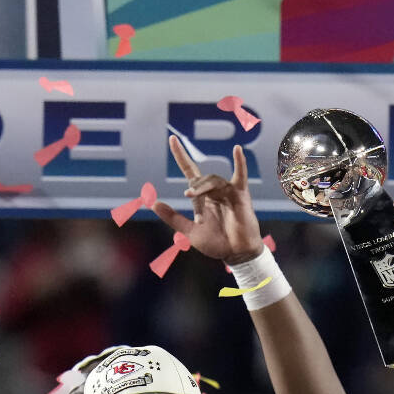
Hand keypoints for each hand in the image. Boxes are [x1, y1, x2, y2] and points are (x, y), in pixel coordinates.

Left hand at [151, 135, 262, 263]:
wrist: (235, 254)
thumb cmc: (216, 243)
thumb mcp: (189, 232)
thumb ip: (172, 218)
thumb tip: (152, 204)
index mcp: (200, 197)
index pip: (189, 170)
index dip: (180, 155)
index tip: (172, 139)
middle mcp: (213, 191)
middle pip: (200, 180)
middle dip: (194, 190)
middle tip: (190, 202)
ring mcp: (227, 191)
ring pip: (213, 180)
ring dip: (203, 188)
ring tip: (197, 203)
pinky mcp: (240, 194)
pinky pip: (240, 175)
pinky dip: (239, 162)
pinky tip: (237, 149)